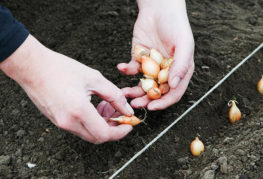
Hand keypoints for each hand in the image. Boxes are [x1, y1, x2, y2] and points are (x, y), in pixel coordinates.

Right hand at [0, 35, 133, 143]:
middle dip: (112, 127)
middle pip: (97, 137)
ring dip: (101, 123)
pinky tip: (93, 106)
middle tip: (118, 112)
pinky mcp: (56, 121)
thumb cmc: (61, 69)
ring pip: (88, 133)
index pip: (105, 134)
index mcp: (79, 111)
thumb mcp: (94, 78)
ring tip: (105, 104)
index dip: (120, 132)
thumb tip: (127, 110)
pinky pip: (78, 128)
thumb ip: (114, 96)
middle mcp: (68, 122)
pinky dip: (90, 121)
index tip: (129, 124)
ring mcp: (60, 123)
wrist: (32, 67)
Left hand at [118, 0, 194, 109]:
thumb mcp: (184, 44)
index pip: (173, 93)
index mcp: (179, 71)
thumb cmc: (175, 24)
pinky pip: (132, 69)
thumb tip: (174, 85)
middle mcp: (166, 71)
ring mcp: (151, 66)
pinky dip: (126, 70)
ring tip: (124, 92)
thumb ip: (181, 65)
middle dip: (145, 99)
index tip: (151, 107)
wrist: (159, 8)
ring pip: (142, 84)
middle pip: (156, 92)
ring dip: (133, 90)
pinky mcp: (139, 58)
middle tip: (134, 103)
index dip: (163, 102)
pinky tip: (122, 67)